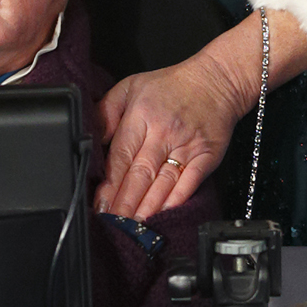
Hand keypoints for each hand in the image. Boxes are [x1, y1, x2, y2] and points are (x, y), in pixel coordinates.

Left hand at [96, 49, 247, 221]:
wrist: (217, 81)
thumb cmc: (171, 86)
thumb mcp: (131, 87)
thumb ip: (106, 111)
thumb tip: (89, 136)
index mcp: (141, 115)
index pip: (121, 156)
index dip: (109, 183)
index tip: (99, 203)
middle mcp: (164, 131)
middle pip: (140, 174)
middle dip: (124, 202)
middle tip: (112, 223)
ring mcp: (187, 145)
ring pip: (163, 182)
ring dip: (146, 206)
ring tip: (132, 225)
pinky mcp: (207, 155)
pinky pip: (190, 181)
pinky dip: (177, 198)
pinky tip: (164, 212)